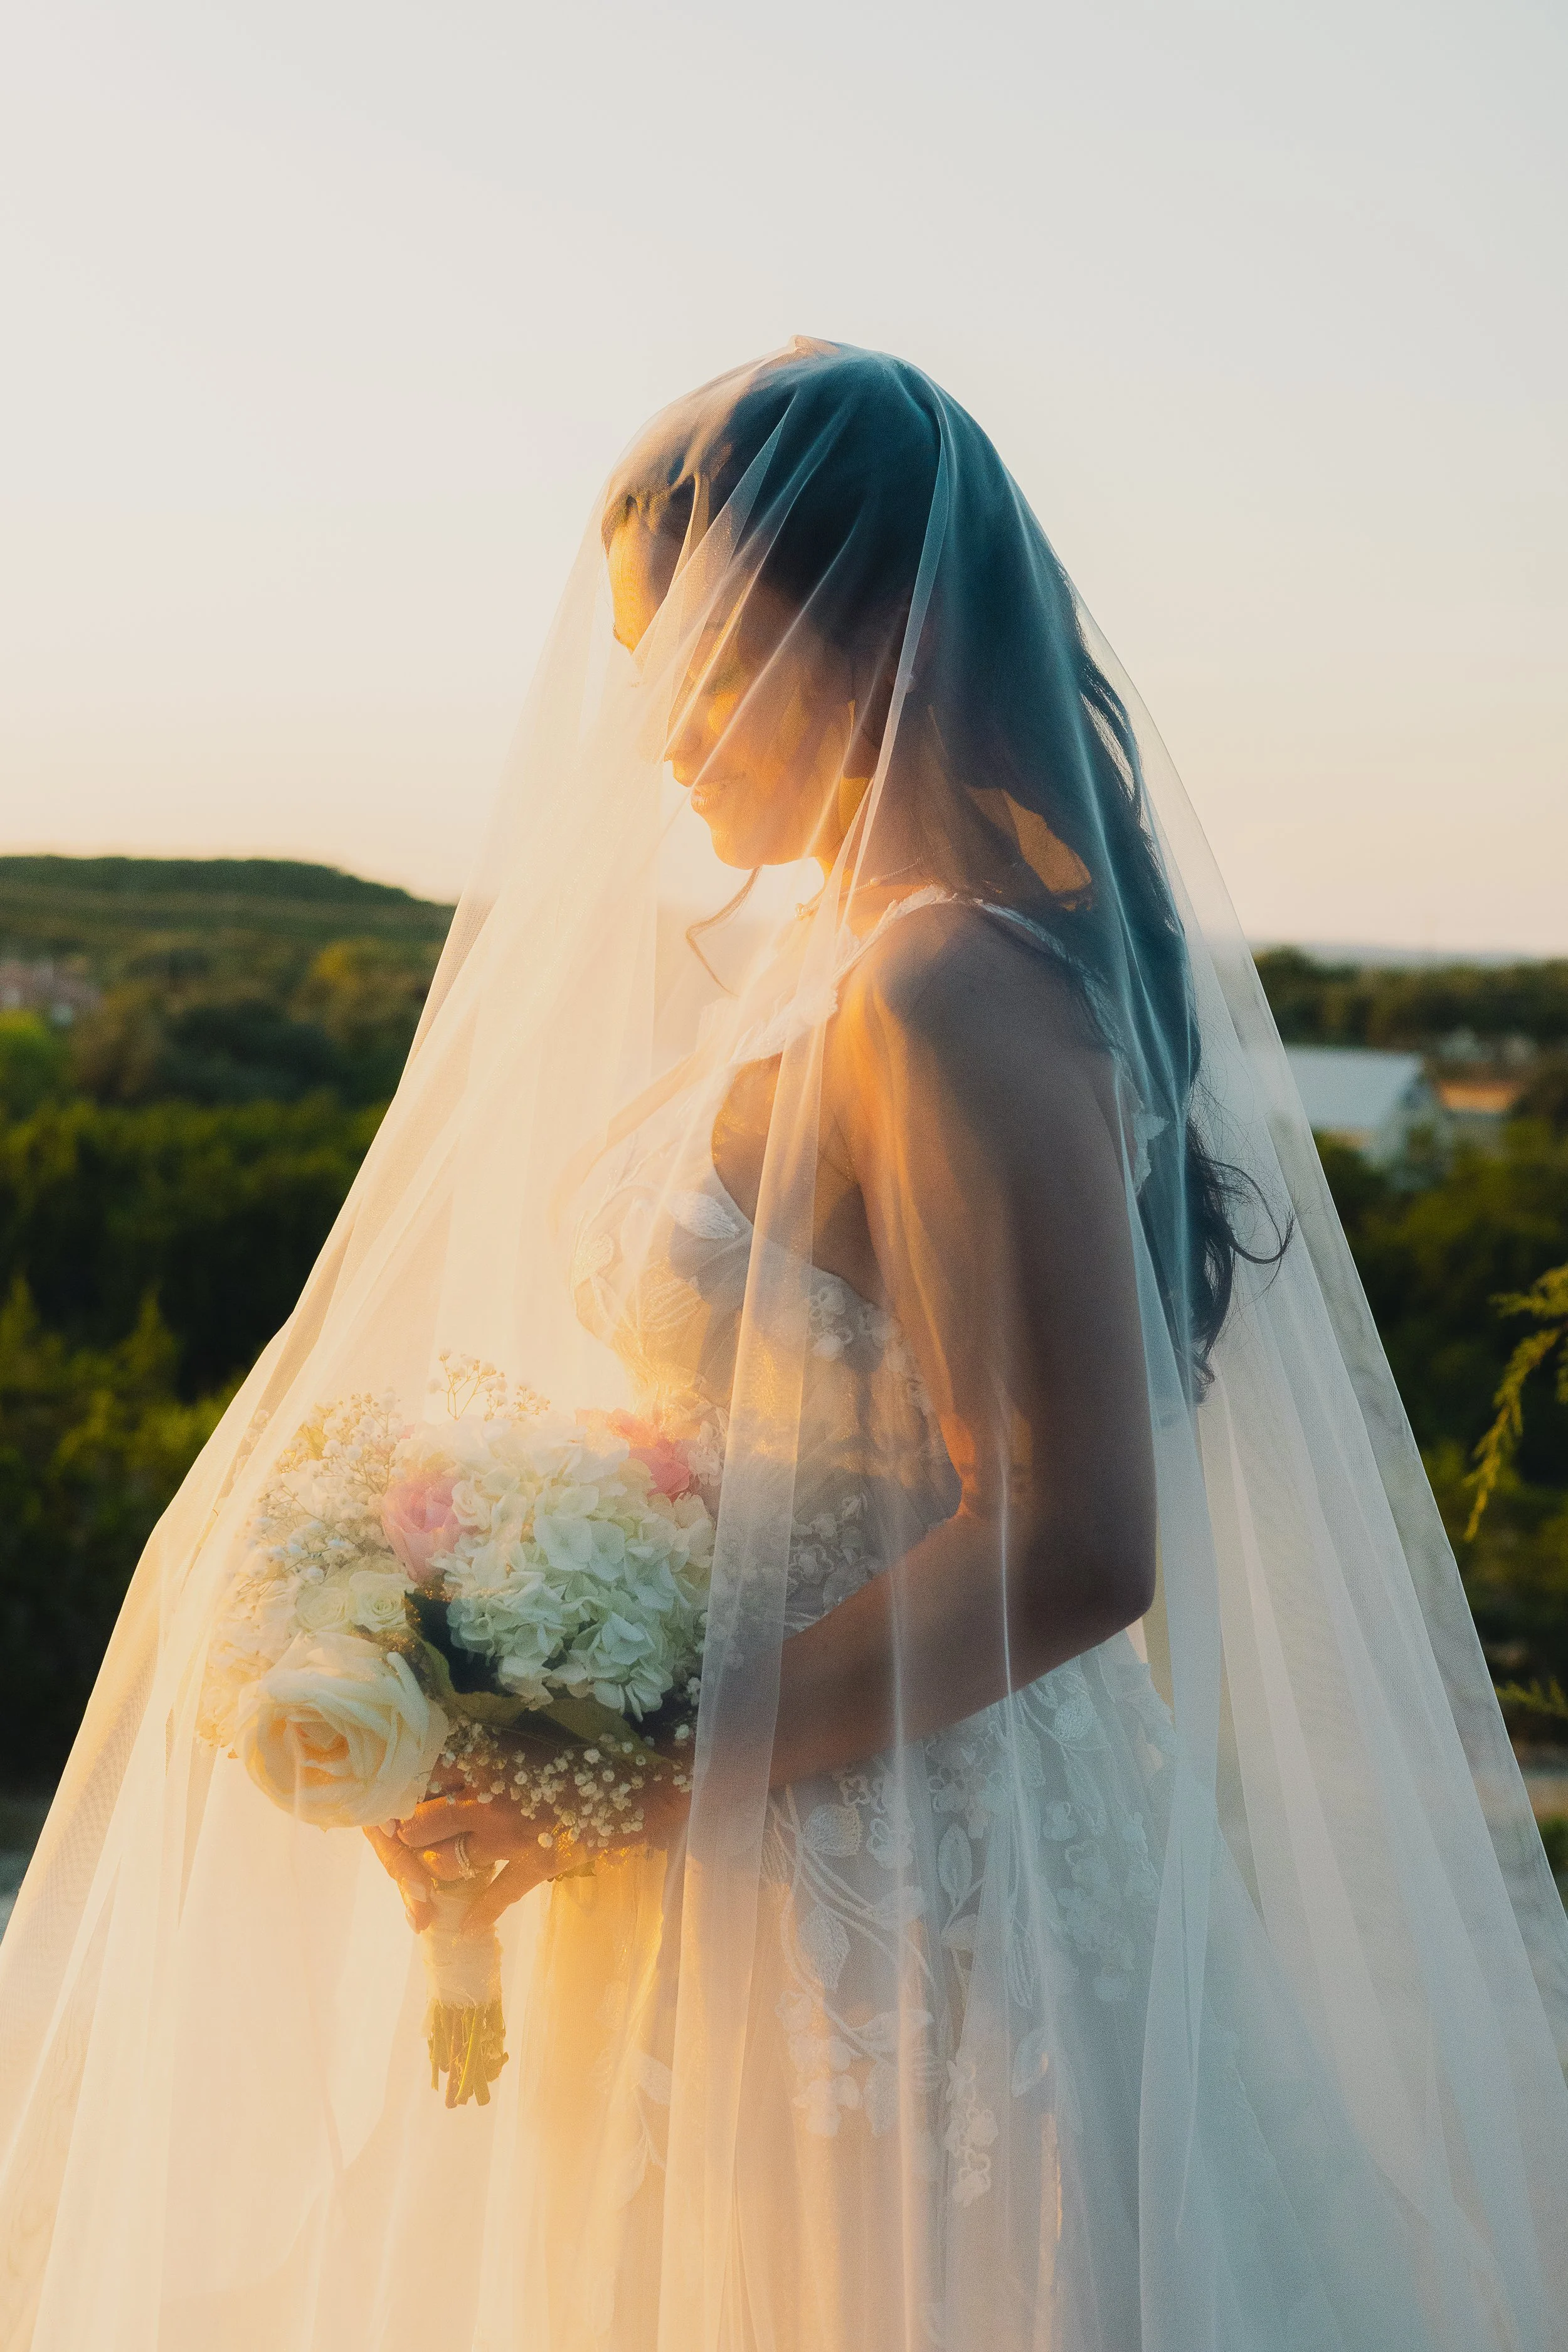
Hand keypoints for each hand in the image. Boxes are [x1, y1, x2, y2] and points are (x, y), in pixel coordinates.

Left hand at [390, 1759, 692, 1938]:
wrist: (635, 1780)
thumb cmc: (584, 1749)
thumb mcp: (528, 1737)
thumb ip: (487, 1748)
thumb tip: (448, 1754)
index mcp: (485, 1757)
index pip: (422, 1774)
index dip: (398, 1787)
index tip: (384, 1795)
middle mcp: (487, 1796)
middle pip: (421, 1823)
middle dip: (405, 1834)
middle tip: (397, 1841)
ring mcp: (509, 1835)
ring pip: (449, 1861)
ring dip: (433, 1871)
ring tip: (425, 1877)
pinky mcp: (536, 1864)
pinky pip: (497, 1895)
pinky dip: (479, 1914)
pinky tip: (464, 1929)